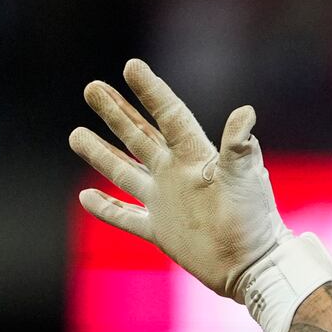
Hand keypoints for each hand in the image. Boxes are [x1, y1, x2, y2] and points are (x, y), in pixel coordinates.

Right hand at [68, 59, 288, 296]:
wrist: (255, 266)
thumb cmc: (255, 221)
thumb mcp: (245, 180)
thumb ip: (238, 147)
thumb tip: (246, 112)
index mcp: (195, 158)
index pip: (169, 116)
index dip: (150, 91)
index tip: (131, 66)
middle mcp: (176, 175)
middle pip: (139, 136)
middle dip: (115, 112)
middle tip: (92, 87)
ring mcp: (166, 202)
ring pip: (124, 172)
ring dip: (100, 154)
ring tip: (75, 133)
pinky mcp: (161, 231)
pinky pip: (126, 217)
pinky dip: (106, 208)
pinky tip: (85, 197)